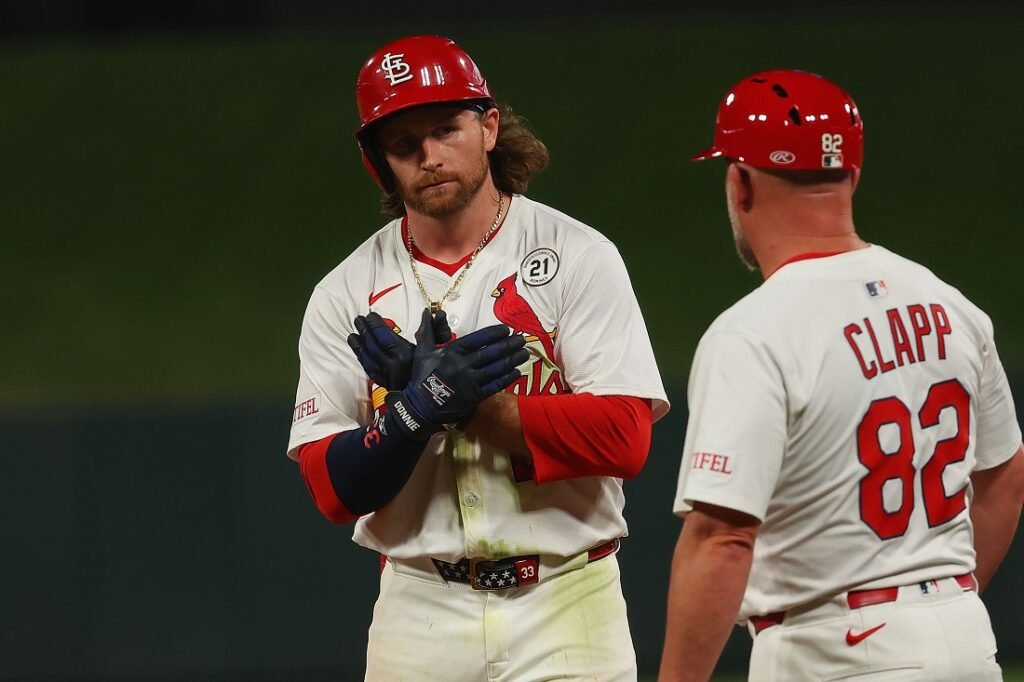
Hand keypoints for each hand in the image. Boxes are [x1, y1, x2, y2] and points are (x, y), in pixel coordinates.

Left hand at [347, 310, 452, 388]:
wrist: (432, 400)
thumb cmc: (435, 372)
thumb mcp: (435, 348)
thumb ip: (430, 328)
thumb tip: (427, 313)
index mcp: (403, 355)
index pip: (384, 336)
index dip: (375, 325)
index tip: (370, 315)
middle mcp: (392, 365)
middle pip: (372, 345)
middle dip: (364, 330)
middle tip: (358, 319)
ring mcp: (386, 375)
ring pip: (367, 357)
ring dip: (359, 344)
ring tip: (353, 334)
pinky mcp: (384, 383)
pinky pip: (368, 368)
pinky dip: (362, 358)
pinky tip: (359, 352)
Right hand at [385, 308, 528, 439]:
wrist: (421, 406)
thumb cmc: (422, 376)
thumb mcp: (423, 350)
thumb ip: (428, 330)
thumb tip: (428, 310)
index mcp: (453, 351)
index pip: (479, 339)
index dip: (495, 333)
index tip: (506, 330)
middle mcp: (464, 365)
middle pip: (492, 352)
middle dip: (509, 345)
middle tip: (522, 339)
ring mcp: (471, 381)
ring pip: (497, 368)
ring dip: (513, 360)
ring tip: (524, 353)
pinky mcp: (475, 396)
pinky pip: (495, 385)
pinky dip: (507, 378)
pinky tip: (517, 372)